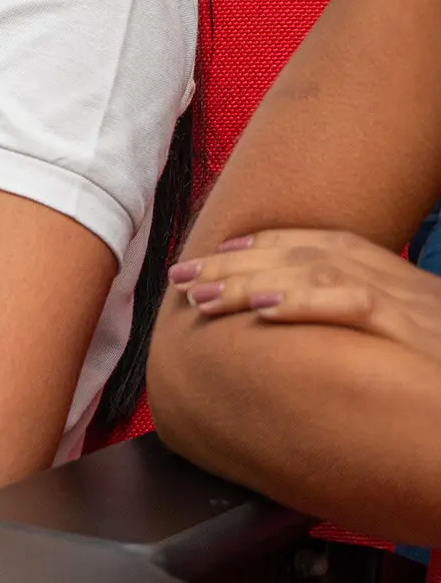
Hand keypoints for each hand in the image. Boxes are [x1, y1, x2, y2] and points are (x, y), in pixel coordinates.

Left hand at [171, 229, 440, 363]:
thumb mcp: (425, 355)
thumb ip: (378, 340)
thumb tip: (319, 339)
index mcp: (413, 291)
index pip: (331, 246)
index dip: (271, 244)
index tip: (223, 250)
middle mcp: (412, 291)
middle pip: (312, 253)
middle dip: (239, 261)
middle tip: (183, 276)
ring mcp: (417, 312)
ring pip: (318, 273)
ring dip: (251, 280)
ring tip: (201, 295)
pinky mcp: (421, 336)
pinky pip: (354, 306)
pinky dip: (302, 303)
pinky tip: (260, 310)